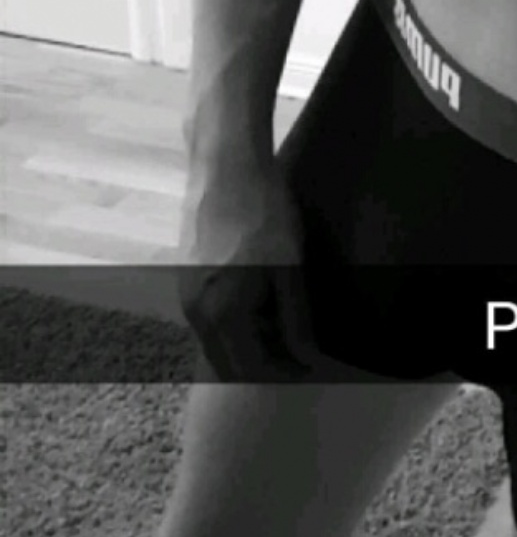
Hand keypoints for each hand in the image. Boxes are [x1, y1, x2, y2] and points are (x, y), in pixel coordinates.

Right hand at [178, 159, 320, 379]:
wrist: (226, 164)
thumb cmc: (262, 212)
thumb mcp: (289, 270)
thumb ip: (295, 321)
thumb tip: (306, 359)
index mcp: (221, 314)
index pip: (252, 368)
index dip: (285, 372)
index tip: (311, 365)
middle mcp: (194, 311)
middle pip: (228, 362)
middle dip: (264, 364)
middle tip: (300, 351)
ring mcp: (185, 293)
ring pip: (217, 340)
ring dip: (249, 342)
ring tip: (284, 321)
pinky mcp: (185, 275)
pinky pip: (209, 317)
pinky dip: (235, 322)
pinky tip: (260, 299)